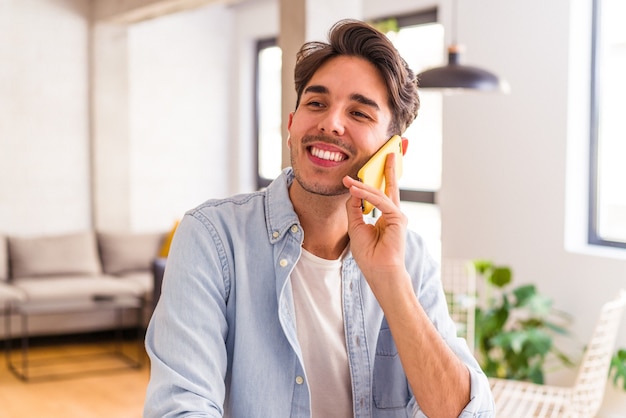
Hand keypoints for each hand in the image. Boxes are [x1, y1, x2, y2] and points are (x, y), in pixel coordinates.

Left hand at [342, 152, 408, 292]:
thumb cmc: (369, 254)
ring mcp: (396, 216)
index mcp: (385, 217)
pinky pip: (380, 202)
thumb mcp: (355, 227)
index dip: (370, 184)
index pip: (380, 195)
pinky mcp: (397, 219)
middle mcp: (393, 214)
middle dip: (388, 170)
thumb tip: (352, 191)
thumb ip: (355, 209)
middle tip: (387, 153)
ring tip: (348, 180)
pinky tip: (355, 189)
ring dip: (363, 185)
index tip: (358, 175)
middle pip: (389, 188)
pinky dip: (367, 195)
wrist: (379, 271)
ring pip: (379, 194)